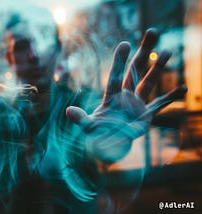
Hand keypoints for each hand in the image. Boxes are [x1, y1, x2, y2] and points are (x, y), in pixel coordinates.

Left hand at [66, 29, 186, 162]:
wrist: (108, 142)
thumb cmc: (97, 133)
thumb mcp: (88, 126)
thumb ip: (80, 119)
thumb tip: (69, 112)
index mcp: (112, 96)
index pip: (116, 76)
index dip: (119, 61)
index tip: (124, 44)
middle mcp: (125, 96)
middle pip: (135, 70)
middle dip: (143, 53)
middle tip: (152, 32)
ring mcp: (137, 103)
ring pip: (149, 82)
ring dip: (158, 67)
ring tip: (168, 51)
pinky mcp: (147, 114)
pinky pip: (161, 103)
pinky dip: (172, 97)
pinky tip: (184, 87)